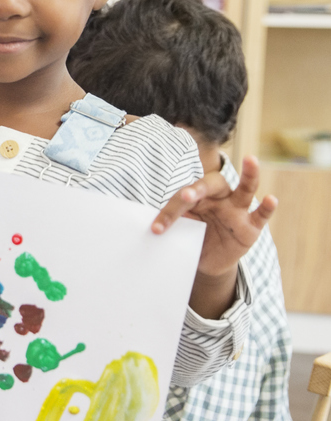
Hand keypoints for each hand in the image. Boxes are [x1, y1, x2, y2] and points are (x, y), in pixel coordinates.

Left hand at [151, 155, 277, 318]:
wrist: (208, 260)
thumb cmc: (192, 237)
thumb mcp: (180, 231)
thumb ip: (171, 225)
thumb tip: (148, 228)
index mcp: (198, 195)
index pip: (184, 196)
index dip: (169, 212)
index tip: (157, 227)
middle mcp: (220, 198)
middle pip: (211, 185)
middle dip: (198, 189)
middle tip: (186, 196)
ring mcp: (238, 210)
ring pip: (245, 189)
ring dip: (250, 175)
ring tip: (251, 160)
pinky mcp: (251, 227)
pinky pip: (261, 215)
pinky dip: (267, 207)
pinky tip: (271, 199)